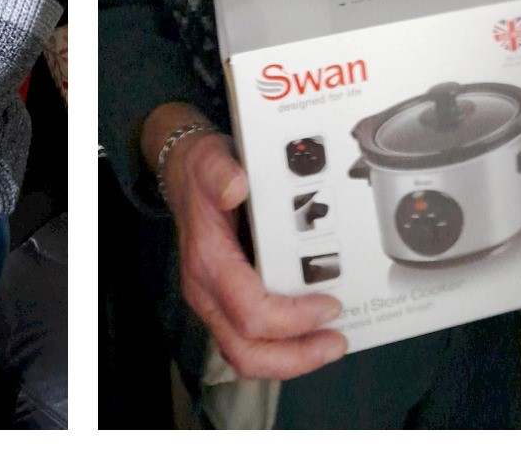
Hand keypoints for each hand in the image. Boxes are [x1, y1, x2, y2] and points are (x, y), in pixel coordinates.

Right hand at [163, 128, 346, 379]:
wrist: (183, 175)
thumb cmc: (201, 173)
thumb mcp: (210, 160)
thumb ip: (221, 172)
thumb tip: (235, 186)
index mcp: (207, 261)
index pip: (249, 311)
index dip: (292, 319)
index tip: (329, 305)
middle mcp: (205, 291)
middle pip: (245, 351)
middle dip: (295, 357)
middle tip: (337, 343)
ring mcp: (212, 302)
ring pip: (245, 355)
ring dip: (290, 359)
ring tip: (330, 345)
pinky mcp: (222, 304)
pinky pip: (248, 342)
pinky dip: (281, 347)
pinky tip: (310, 334)